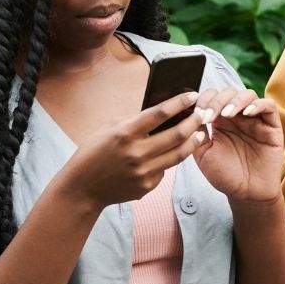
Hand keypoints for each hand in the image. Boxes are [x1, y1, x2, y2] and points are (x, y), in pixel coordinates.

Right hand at [53, 92, 205, 211]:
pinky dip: (171, 158)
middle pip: (177, 134)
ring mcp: (143, 171)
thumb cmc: (94, 152)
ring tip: (200, 132)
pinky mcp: (147, 185)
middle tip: (202, 114)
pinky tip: (175, 151)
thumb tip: (163, 111)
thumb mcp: (109, 128)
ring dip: (193, 141)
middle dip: (194, 121)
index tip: (192, 95)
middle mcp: (136, 153)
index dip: (180, 102)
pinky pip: (166, 169)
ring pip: (179, 154)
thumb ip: (135, 119)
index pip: (160, 113)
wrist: (82, 188)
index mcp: (125, 133)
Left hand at [193, 88, 283, 204]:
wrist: (245, 194)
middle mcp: (238, 117)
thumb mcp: (203, 154)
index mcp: (220, 121)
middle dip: (216, 100)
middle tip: (209, 115)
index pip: (213, 97)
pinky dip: (258, 104)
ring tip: (226, 115)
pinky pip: (269, 105)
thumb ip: (196, 133)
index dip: (204, 100)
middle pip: (228, 92)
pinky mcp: (272, 126)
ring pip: (248, 94)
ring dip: (235, 100)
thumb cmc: (225, 175)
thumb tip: (189, 112)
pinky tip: (247, 113)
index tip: (197, 113)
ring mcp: (256, 120)